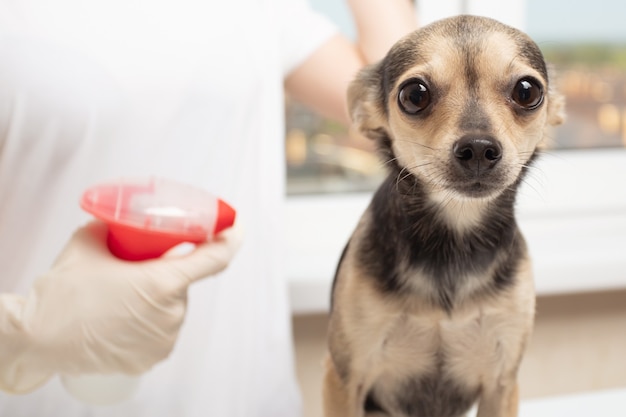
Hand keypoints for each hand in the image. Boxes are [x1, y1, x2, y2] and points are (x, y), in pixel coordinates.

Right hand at [0, 221, 241, 393]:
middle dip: (168, 272)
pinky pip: (162, 331)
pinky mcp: (153, 358)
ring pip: (173, 307)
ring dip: (158, 298)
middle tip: (138, 268)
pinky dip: (151, 321)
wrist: (38, 338)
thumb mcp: (88, 243)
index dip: (230, 239)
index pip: (215, 258)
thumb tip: (118, 220)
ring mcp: (164, 339)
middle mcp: (172, 313)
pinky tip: (124, 318)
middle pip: (184, 283)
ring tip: (122, 297)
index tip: (235, 228)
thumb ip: (112, 227)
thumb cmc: (64, 293)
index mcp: (164, 283)